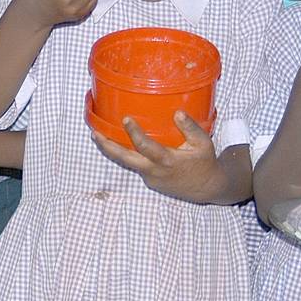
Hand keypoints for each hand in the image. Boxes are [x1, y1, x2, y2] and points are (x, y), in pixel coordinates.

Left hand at [93, 112, 226, 202]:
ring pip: (127, 163)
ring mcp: (149, 177)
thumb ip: (190, 128)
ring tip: (97, 136)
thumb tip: (177, 113)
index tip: (125, 119)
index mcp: (168, 161)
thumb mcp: (203, 144)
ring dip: (111, 150)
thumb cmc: (204, 163)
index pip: (146, 147)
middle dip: (108, 146)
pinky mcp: (149, 180)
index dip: (134, 134)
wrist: (206, 188)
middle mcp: (154, 171)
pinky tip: (117, 142)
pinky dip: (124, 154)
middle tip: (95, 133)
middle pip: (125, 159)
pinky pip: (135, 165)